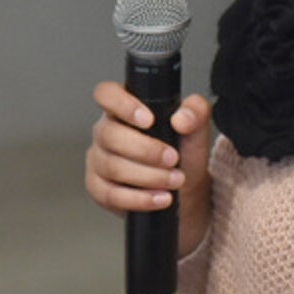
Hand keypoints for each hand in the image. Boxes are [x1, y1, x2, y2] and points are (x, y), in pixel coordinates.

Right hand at [85, 82, 211, 256]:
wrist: (182, 189)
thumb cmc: (181, 154)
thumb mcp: (196, 129)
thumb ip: (196, 112)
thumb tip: (182, 118)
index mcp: (123, 110)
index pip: (106, 94)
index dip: (122, 104)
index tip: (148, 120)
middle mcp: (106, 132)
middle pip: (110, 135)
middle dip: (146, 150)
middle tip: (173, 158)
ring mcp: (98, 160)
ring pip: (112, 167)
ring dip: (148, 176)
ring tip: (174, 180)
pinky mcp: (98, 188)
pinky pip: (110, 195)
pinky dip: (139, 199)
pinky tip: (160, 198)